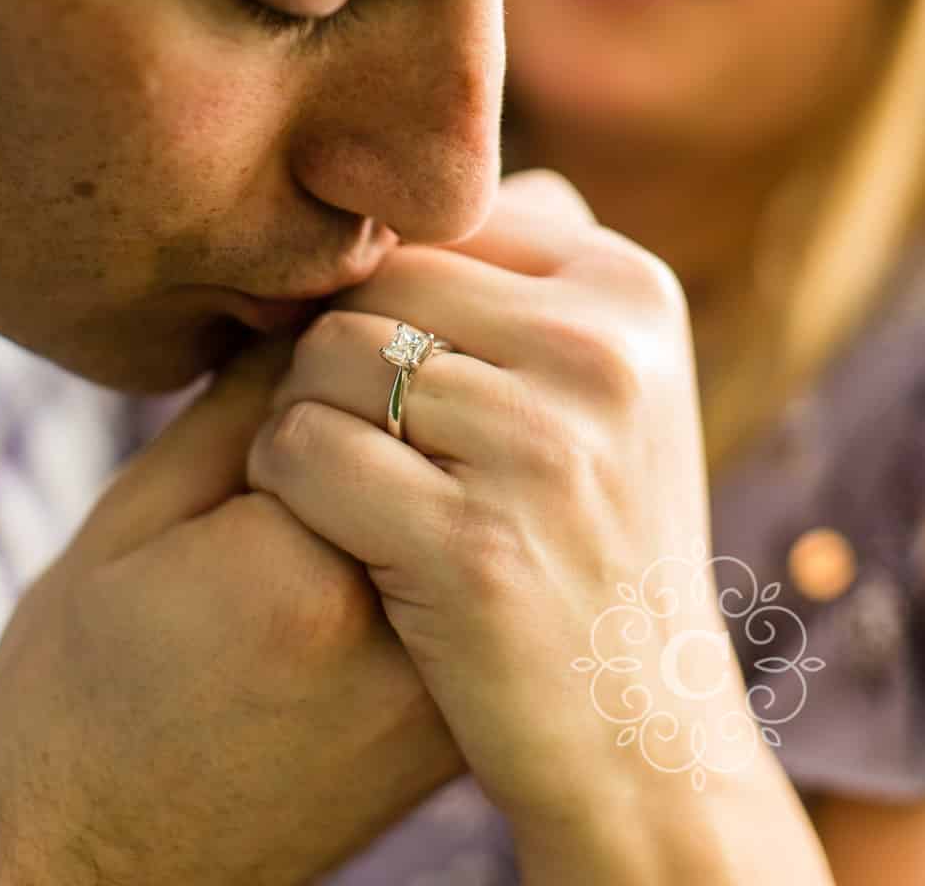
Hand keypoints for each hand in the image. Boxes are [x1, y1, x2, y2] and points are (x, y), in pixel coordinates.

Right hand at [0, 345, 463, 885]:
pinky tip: (383, 524)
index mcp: (311, 573)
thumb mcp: (138, 514)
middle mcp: (411, 639)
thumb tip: (340, 296)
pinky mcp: (458, 718)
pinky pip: (467, 563)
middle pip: (446, 427)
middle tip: (331, 405)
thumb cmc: (85, 687)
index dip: (331, 344)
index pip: (378, 371)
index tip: (289, 363)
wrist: (101, 870)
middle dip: (396, 384)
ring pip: (471, 490)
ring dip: (430, 444)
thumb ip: (252, 395)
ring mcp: (448, 691)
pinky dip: (439, 517)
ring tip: (356, 468)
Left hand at [247, 172, 731, 849]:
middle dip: (338, 351)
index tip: (389, 372)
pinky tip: (335, 526)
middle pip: (374, 280)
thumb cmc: (590, 538)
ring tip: (354, 477)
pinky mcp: (474, 545)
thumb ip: (520, 279)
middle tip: (358, 430)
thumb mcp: (601, 386)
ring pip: (325, 356)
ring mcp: (544, 446)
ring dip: (306, 416)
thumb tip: (402, 191)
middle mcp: (599, 351)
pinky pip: (301, 450)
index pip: (439, 224)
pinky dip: (287, 483)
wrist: (637, 734)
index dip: (383, 291)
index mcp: (630, 290)